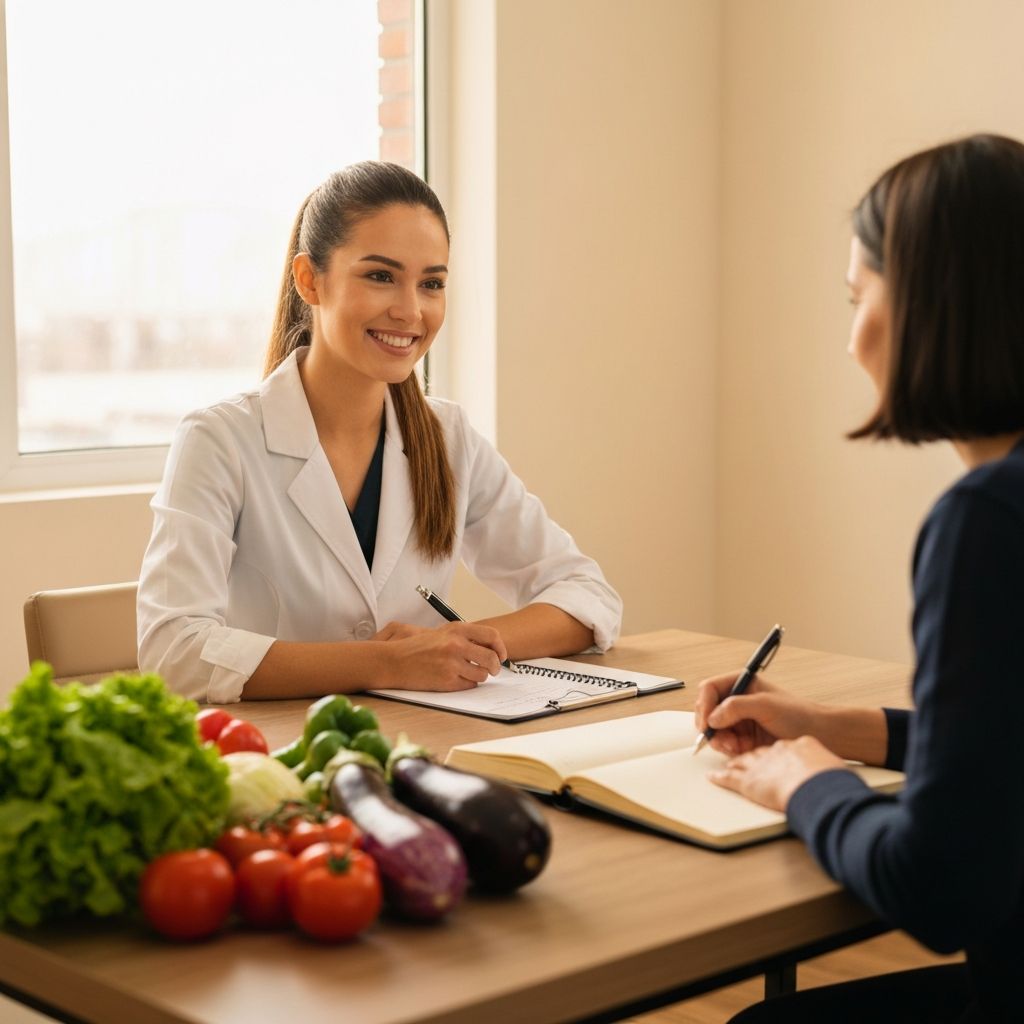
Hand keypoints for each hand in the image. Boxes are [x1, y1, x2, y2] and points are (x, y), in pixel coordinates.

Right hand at [379, 622, 507, 690]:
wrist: (393, 661)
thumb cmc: (415, 648)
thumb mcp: (441, 634)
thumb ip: (462, 637)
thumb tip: (487, 647)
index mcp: (456, 630)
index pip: (491, 635)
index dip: (500, 647)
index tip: (501, 654)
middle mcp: (456, 645)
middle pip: (491, 658)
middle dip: (495, 666)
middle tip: (493, 669)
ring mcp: (451, 663)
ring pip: (482, 674)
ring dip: (479, 676)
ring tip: (470, 674)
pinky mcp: (446, 680)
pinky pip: (469, 685)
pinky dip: (467, 684)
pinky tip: (457, 679)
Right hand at [694, 672, 826, 755]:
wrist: (820, 736)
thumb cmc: (799, 715)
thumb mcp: (766, 705)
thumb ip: (736, 707)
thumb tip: (713, 717)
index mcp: (742, 683)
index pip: (710, 689)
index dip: (704, 704)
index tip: (706, 721)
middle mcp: (737, 700)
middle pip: (708, 710)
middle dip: (710, 725)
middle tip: (717, 737)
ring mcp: (740, 720)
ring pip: (714, 729)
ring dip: (719, 739)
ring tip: (733, 746)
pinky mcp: (744, 738)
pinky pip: (725, 743)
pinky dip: (727, 748)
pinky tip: (739, 750)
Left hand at [708, 736, 847, 810]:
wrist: (818, 786)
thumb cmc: (827, 776)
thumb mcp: (822, 757)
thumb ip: (815, 757)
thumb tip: (819, 765)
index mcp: (791, 746)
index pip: (775, 746)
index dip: (771, 752)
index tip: (775, 759)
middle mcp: (772, 752)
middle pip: (754, 750)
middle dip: (745, 751)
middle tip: (739, 754)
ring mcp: (759, 766)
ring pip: (739, 760)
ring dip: (732, 761)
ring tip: (728, 762)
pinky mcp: (748, 782)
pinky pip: (728, 777)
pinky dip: (719, 777)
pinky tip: (713, 777)